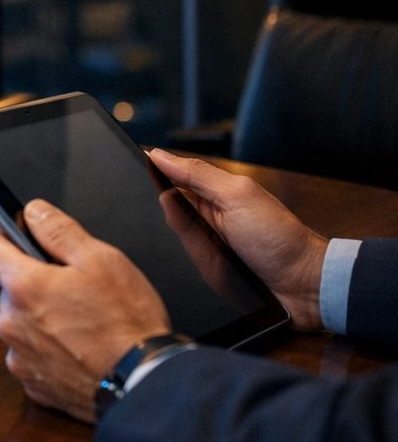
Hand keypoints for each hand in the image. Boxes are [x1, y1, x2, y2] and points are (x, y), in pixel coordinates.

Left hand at [0, 200, 171, 422]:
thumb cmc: (126, 322)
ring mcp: (19, 356)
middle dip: (34, 282)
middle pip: (10, 288)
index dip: (4, 236)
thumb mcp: (101, 260)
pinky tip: (80, 349)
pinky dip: (49, 349)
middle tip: (73, 287)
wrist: (144, 384)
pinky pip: (32, 355)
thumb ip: (59, 231)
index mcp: (23, 286)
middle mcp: (11, 322)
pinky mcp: (33, 384)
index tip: (22, 236)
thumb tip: (33, 212)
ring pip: (21, 323)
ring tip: (82, 323)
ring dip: (41, 318)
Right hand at [148, 149, 326, 329]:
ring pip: (174, 238)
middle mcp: (207, 215)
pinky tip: (213, 260)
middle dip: (168, 212)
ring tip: (218, 244)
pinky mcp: (206, 271)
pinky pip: (186, 263)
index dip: (155, 174)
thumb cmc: (279, 237)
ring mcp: (206, 244)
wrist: (304, 285)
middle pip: (167, 209)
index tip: (138, 169)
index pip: (172, 177)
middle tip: (190, 217)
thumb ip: (197, 175)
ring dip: (188, 240)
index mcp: (215, 191)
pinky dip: (193, 260)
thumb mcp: (236, 195)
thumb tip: (159, 155)